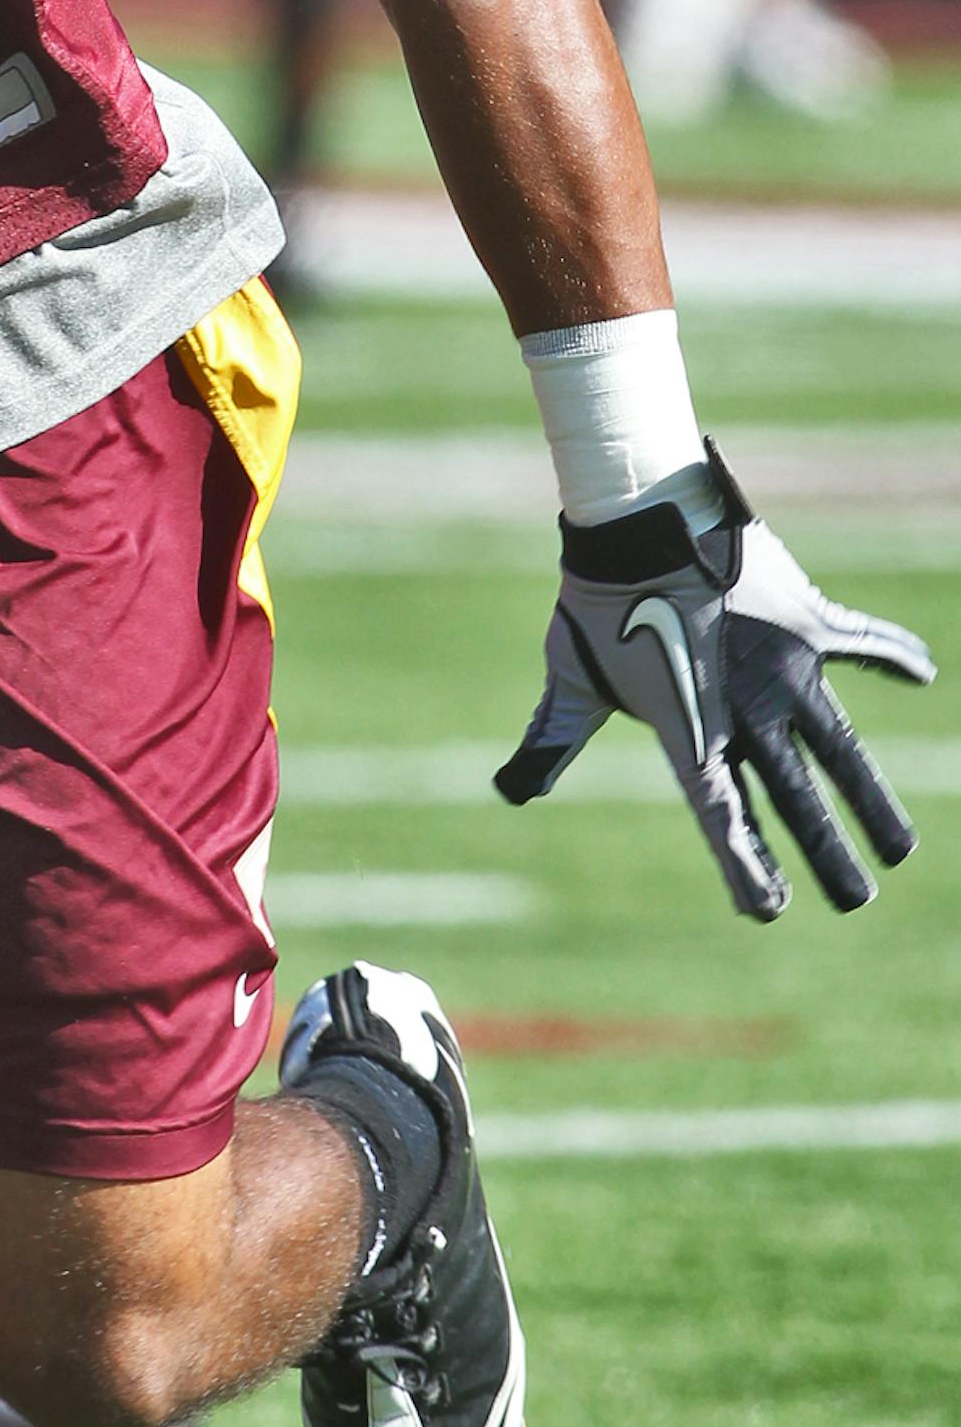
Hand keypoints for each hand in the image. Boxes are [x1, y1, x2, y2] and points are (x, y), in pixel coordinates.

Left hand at [496, 450, 934, 919]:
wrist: (638, 519)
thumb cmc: (598, 601)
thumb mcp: (571, 679)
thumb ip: (553, 739)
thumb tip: (508, 791)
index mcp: (688, 731)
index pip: (719, 815)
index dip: (742, 863)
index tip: (767, 907)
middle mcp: (745, 710)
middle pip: (795, 799)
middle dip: (827, 854)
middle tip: (856, 899)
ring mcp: (783, 668)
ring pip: (842, 748)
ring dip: (872, 800)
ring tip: (902, 849)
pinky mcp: (806, 621)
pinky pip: (861, 642)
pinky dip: (893, 653)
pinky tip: (924, 671)